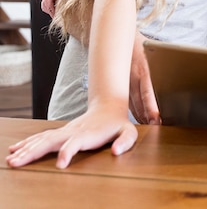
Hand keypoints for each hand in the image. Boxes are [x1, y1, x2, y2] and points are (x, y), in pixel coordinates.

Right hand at [6, 105, 136, 168]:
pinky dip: (27, 143)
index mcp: (88, 134)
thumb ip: (125, 141)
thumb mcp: (128, 131)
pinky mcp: (60, 133)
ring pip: (42, 139)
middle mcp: (73, 132)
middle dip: (34, 152)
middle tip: (18, 163)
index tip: (61, 164)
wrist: (108, 108)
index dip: (68, 152)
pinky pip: (41, 138)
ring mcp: (64, 131)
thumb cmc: (118, 124)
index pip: (75, 142)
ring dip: (26, 150)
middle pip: (51, 141)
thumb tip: (117, 152)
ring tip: (12, 160)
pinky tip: (14, 150)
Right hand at [129, 33, 159, 124]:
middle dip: (148, 117)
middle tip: (157, 128)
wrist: (121, 40)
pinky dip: (136, 113)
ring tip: (152, 128)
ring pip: (134, 106)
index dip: (151, 107)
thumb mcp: (157, 50)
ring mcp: (126, 84)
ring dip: (142, 117)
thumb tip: (186, 65)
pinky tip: (142, 120)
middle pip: (140, 103)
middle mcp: (133, 78)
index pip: (148, 92)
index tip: (156, 118)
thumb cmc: (144, 46)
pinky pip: (128, 104)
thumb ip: (167, 62)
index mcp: (144, 70)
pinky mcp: (121, 87)